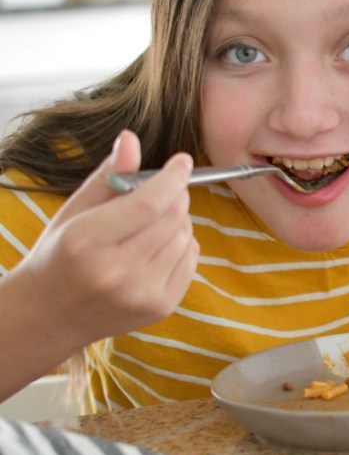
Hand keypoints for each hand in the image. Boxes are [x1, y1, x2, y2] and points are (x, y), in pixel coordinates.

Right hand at [14, 130, 198, 343]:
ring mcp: (142, 294)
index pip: (148, 204)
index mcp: (87, 242)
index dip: (172, 178)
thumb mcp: (74, 212)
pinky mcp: (161, 307)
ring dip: (178, 222)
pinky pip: (191, 260)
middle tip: (162, 191)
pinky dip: (183, 245)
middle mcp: (116, 272)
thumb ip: (108, 177)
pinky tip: (157, 247)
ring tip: (150, 224)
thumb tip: (131, 139)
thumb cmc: (61, 255)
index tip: (182, 161)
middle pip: (172, 219)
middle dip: (175, 196)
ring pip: (186, 237)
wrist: (50, 315)